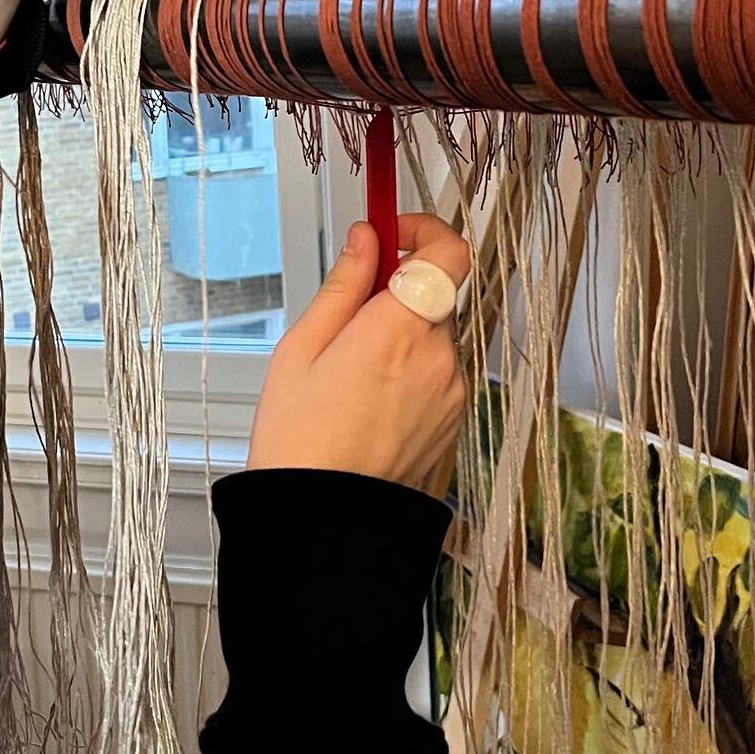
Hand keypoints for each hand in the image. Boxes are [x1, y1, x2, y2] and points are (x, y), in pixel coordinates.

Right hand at [247, 214, 470, 491]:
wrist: (324, 522)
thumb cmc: (300, 441)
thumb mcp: (302, 348)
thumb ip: (343, 286)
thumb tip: (366, 239)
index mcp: (400, 330)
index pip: (449, 252)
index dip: (425, 231)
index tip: (392, 235)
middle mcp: (439, 357)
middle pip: (434, 297)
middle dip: (396, 296)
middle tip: (345, 321)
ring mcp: (452, 393)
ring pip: (433, 339)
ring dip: (400, 339)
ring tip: (346, 378)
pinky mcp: (454, 422)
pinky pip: (436, 377)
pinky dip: (408, 376)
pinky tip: (365, 405)